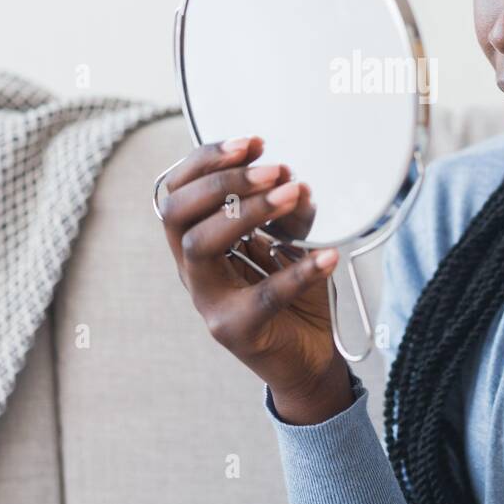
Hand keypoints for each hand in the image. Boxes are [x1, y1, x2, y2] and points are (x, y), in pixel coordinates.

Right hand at [159, 135, 350, 411]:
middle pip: (177, 214)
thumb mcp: (291, 241)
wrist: (306, 359)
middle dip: (223, 181)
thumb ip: (289, 212)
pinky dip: (299, 270)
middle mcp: (193, 271)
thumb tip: (295, 183)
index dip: (206, 161)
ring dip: (248, 212)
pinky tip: (328, 255)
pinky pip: (263, 294)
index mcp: (197, 243)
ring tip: (294, 195)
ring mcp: (209, 302)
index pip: (175, 192)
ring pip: (201, 246)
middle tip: (274, 168)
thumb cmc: (292, 296)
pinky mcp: (236, 330)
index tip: (250, 143)